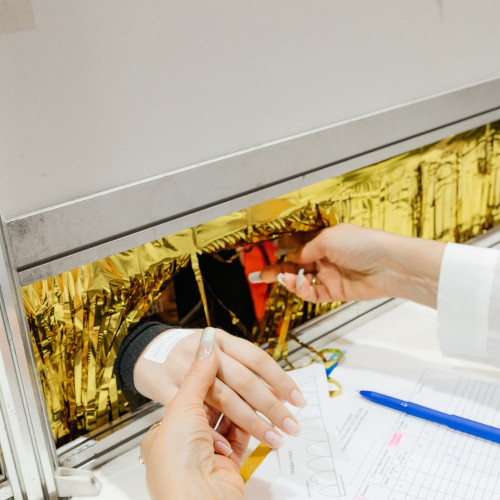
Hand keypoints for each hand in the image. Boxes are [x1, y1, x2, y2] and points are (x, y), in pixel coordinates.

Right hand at [134, 328, 306, 448]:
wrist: (147, 353)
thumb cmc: (190, 355)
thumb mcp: (218, 351)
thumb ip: (242, 367)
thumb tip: (278, 390)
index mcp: (221, 339)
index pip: (258, 359)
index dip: (281, 380)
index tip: (298, 399)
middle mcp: (204, 350)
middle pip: (244, 380)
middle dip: (271, 406)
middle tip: (290, 425)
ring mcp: (184, 368)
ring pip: (223, 398)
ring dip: (251, 422)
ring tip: (271, 437)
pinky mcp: (165, 388)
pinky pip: (194, 414)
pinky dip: (213, 432)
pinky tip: (228, 446)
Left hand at [140, 328, 248, 499]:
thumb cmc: (176, 459)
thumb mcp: (182, 407)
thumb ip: (199, 375)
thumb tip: (207, 346)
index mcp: (168, 424)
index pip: (196, 390)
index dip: (214, 374)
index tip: (228, 358)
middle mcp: (187, 437)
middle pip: (220, 404)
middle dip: (242, 393)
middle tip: (255, 373)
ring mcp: (207, 451)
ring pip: (234, 419)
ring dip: (253, 409)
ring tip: (270, 395)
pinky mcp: (228, 464)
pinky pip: (242, 438)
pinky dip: (255, 427)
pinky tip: (264, 415)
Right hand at [259, 224, 445, 307]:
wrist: (388, 265)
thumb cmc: (364, 244)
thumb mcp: (328, 240)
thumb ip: (306, 249)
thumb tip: (292, 256)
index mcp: (326, 239)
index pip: (299, 244)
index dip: (284, 247)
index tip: (269, 250)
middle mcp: (326, 257)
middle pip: (296, 264)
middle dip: (278, 268)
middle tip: (261, 274)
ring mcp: (330, 275)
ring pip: (301, 280)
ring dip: (287, 280)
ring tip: (276, 278)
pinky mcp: (334, 291)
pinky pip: (312, 293)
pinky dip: (300, 289)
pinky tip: (294, 283)